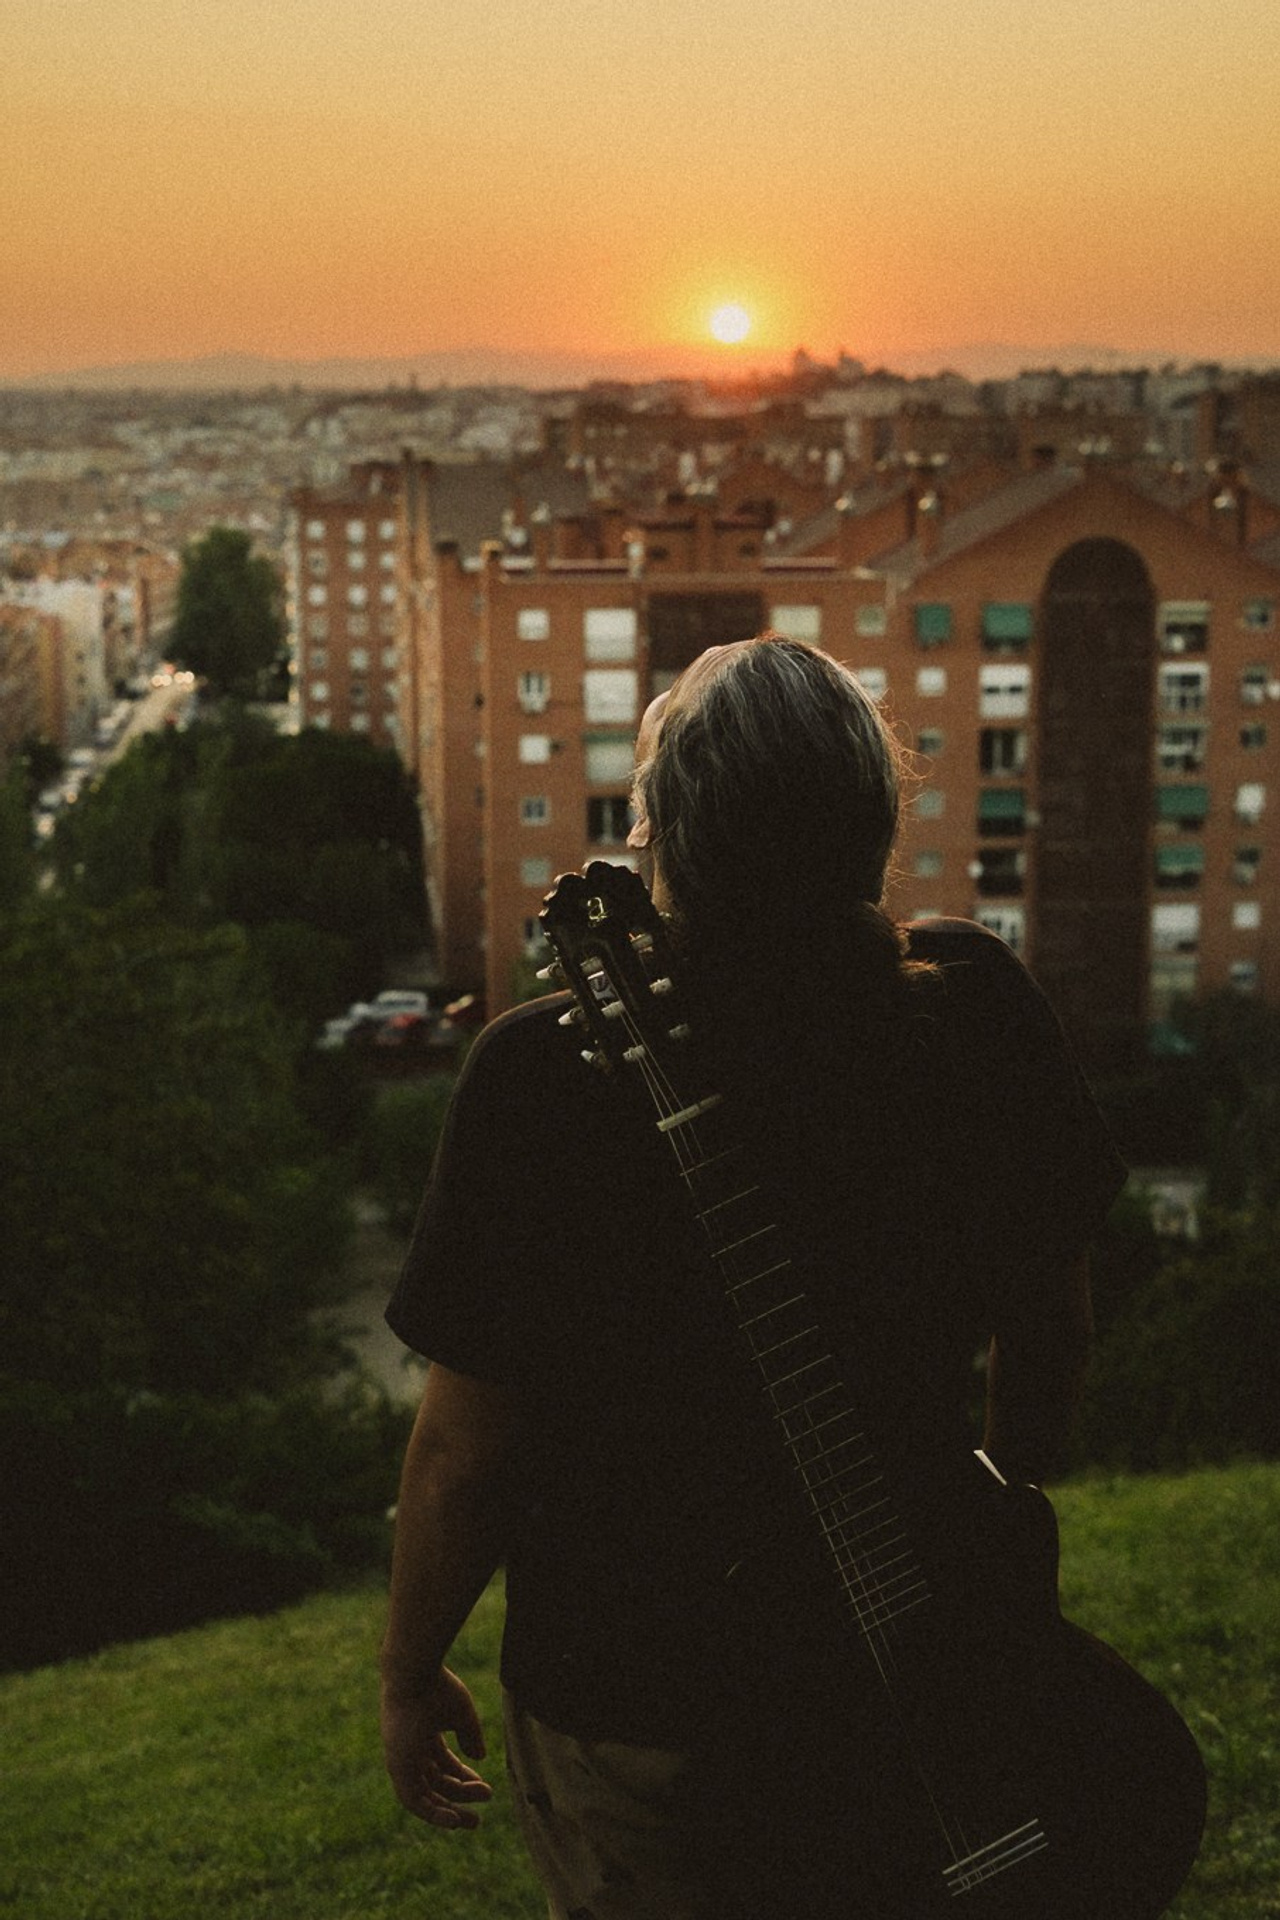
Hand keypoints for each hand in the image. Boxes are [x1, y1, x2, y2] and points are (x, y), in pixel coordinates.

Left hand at [381, 1666, 493, 1829]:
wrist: (414, 1675)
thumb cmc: (438, 1686)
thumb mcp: (461, 1713)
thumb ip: (470, 1736)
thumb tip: (479, 1758)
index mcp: (423, 1733)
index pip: (443, 1764)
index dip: (464, 1778)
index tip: (484, 1787)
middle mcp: (410, 1750)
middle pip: (435, 1783)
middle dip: (458, 1800)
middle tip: (479, 1819)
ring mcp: (402, 1760)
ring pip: (426, 1795)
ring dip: (449, 1810)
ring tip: (473, 1821)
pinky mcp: (397, 1768)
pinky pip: (413, 1800)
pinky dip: (432, 1813)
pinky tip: (454, 1821)